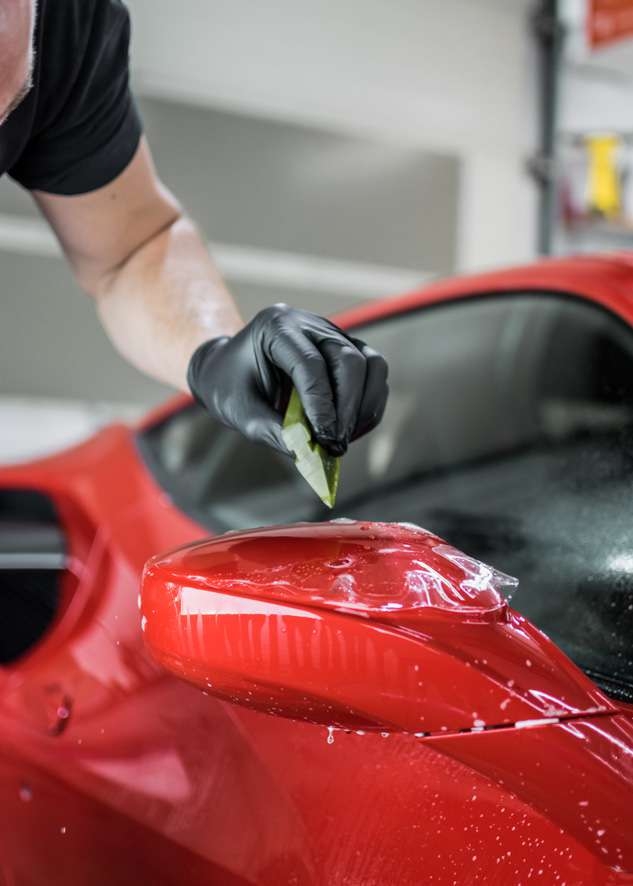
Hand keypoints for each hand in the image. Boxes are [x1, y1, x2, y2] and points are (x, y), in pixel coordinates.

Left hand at [187, 304, 388, 455]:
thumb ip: (271, 431)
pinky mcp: (348, 350)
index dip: (321, 404)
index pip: (310, 364)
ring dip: (364, 407)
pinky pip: (373, 375)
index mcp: (276, 326)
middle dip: (348, 408)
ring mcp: (333, 334)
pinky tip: (350, 431)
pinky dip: (368, 406)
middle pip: (349, 360)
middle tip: (337, 445)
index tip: (324, 439)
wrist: (228, 369)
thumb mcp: (239, 411)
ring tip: (345, 440)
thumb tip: (307, 454)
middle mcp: (310, 323)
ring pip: (371, 364)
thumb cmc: (229, 385)